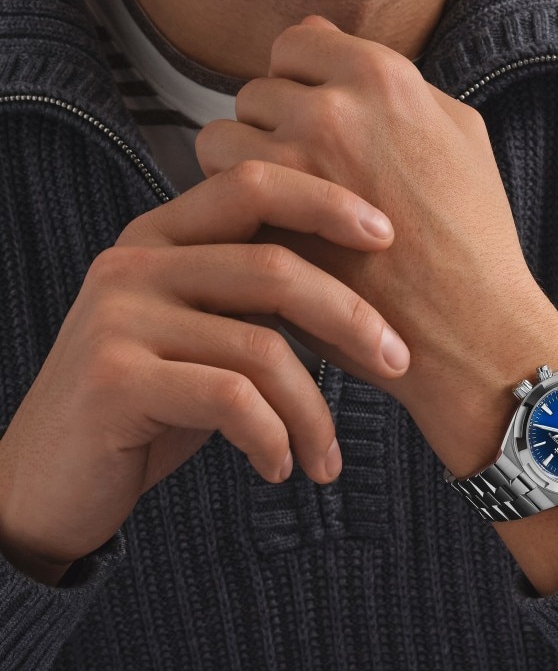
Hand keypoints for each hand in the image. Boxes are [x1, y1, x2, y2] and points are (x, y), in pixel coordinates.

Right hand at [0, 162, 407, 580]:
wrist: (46, 483)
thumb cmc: (142, 411)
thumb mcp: (197, 339)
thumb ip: (247, 301)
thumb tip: (353, 288)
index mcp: (158, 239)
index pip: (252, 187)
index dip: (326, 201)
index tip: (388, 236)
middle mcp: (134, 263)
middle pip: (274, 268)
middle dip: (353, 320)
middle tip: (398, 365)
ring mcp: (119, 318)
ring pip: (262, 349)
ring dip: (314, 414)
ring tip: (324, 460)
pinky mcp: (116, 379)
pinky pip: (232, 400)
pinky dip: (272, 439)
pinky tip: (278, 468)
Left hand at [195, 14, 557, 475]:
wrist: (472, 333)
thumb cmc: (475, 240)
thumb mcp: (462, 134)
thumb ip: (400, 87)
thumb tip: (337, 56)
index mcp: (381, 77)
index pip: (300, 43)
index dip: (302, 83)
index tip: (315, 125)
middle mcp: (330, 111)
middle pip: (256, 92)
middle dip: (272, 130)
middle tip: (304, 182)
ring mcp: (292, 172)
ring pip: (221, 142)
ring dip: (241, 173)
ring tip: (283, 214)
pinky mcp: (267, 229)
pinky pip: (217, 203)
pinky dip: (234, 220)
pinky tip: (271, 244)